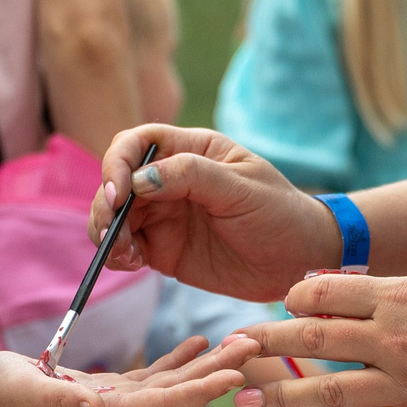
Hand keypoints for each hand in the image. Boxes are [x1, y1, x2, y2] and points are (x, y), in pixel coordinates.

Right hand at [0, 334, 256, 406]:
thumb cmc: (4, 392)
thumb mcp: (35, 391)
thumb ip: (67, 401)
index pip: (166, 403)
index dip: (201, 389)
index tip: (235, 374)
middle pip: (179, 391)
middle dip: (216, 371)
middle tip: (252, 347)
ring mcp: (115, 400)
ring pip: (171, 381)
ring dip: (205, 364)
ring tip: (236, 343)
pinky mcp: (107, 387)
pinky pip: (152, 374)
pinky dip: (178, 359)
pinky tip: (197, 344)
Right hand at [90, 126, 338, 300]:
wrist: (299, 263)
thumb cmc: (279, 214)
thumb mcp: (243, 188)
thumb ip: (193, 176)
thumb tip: (140, 178)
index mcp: (191, 150)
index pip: (137, 143)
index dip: (118, 163)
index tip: (119, 193)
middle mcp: (169, 179)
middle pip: (117, 181)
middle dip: (106, 204)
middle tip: (112, 232)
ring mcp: (163, 215)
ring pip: (114, 216)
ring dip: (107, 232)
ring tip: (124, 254)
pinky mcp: (162, 249)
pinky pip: (125, 248)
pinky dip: (117, 255)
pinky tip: (131, 263)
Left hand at [230, 273, 406, 406]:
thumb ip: (392, 293)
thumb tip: (337, 292)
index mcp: (403, 296)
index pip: (326, 292)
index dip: (293, 298)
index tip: (277, 304)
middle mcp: (397, 339)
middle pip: (313, 338)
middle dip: (266, 343)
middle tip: (232, 348)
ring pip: (327, 390)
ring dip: (279, 395)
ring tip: (244, 400)